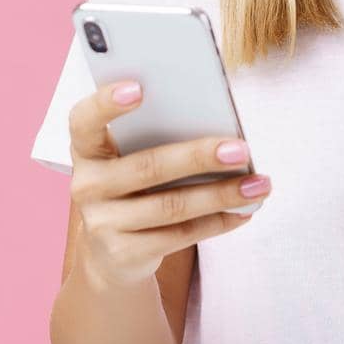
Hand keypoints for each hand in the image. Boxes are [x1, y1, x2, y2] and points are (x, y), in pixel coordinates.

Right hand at [67, 79, 270, 288]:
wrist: (112, 255)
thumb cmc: (134, 187)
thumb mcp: (131, 159)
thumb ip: (157, 138)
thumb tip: (221, 129)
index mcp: (87, 150)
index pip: (84, 120)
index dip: (106, 103)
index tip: (140, 88)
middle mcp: (87, 186)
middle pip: (148, 167)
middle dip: (199, 157)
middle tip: (241, 150)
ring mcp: (102, 223)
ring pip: (171, 206)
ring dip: (222, 194)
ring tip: (259, 184)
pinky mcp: (124, 254)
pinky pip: (180, 235)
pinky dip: (218, 222)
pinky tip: (244, 211)